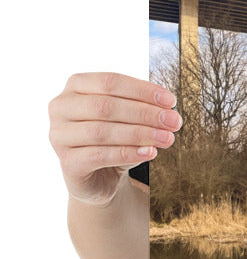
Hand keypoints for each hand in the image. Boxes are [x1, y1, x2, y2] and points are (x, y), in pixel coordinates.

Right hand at [48, 73, 180, 205]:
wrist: (101, 176)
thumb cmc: (115, 139)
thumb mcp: (129, 118)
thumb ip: (143, 109)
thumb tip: (168, 111)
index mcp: (76, 86)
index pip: (110, 82)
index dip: (142, 90)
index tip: (171, 101)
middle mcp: (61, 108)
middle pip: (106, 106)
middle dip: (145, 113)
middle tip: (174, 122)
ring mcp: (59, 136)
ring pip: (102, 131)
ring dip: (140, 134)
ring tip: (167, 138)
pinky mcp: (67, 163)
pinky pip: (99, 156)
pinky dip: (128, 153)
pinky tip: (150, 152)